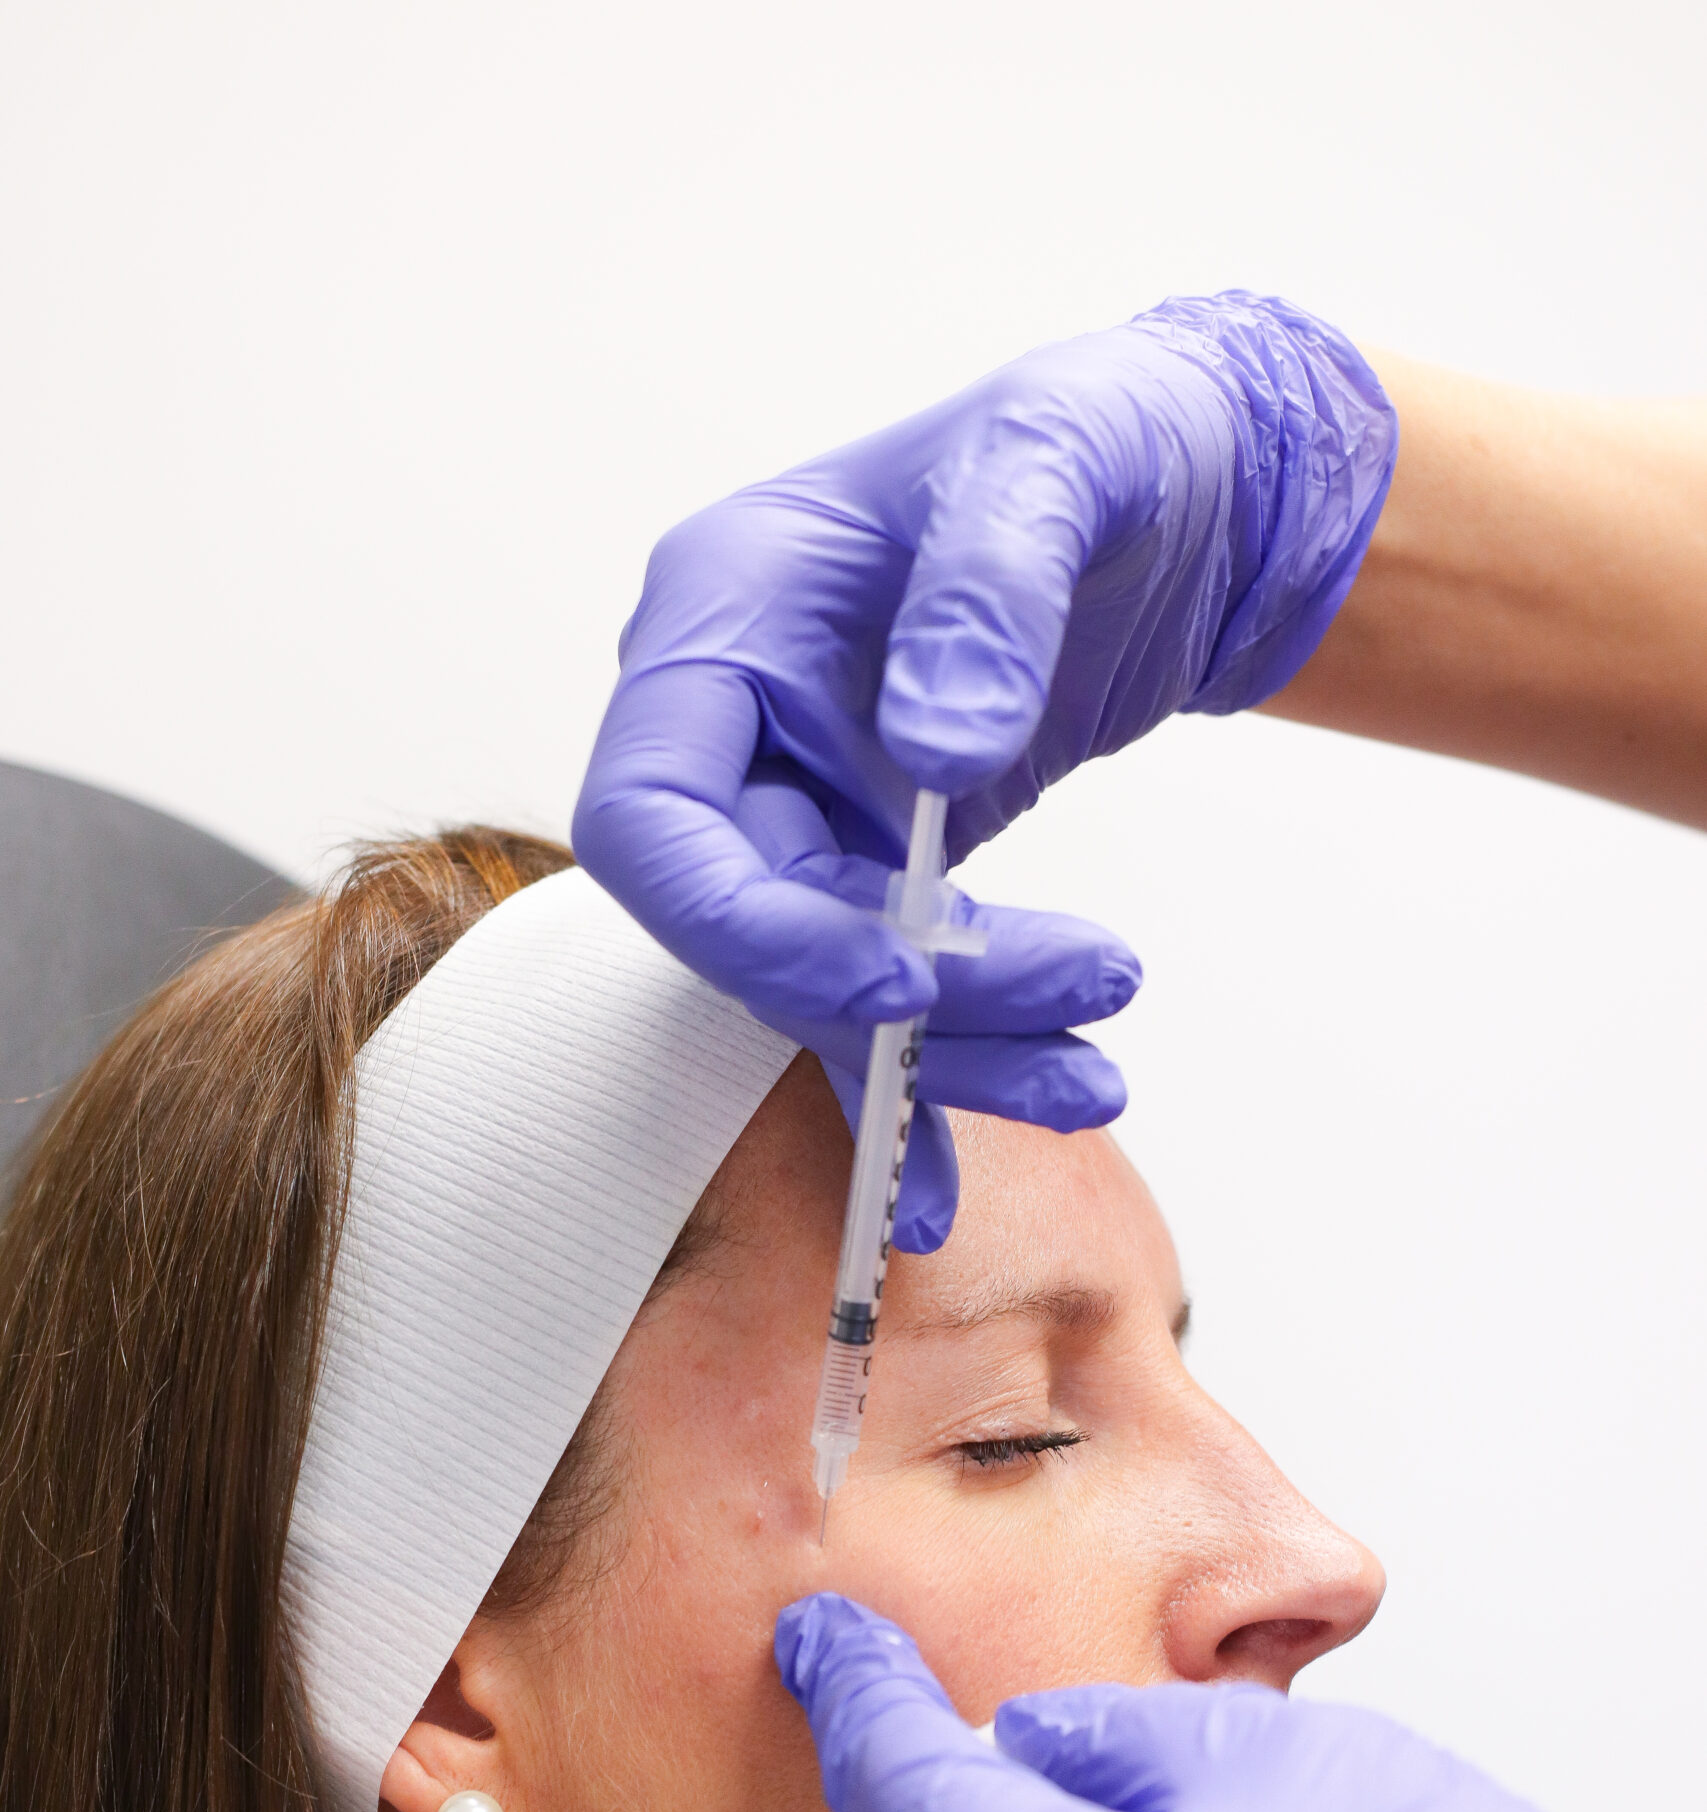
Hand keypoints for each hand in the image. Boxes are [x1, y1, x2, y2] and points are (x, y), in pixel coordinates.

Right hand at [574, 293, 1395, 1244]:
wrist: (1188, 488)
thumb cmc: (1104, 438)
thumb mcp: (1062, 462)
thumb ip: (991, 586)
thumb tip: (938, 746)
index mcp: (725, 613)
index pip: (648, 819)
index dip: (751, 927)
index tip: (901, 985)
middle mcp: (738, 725)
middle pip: (753, 923)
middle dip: (900, 1003)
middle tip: (1077, 1006)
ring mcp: (803, 799)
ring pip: (824, 980)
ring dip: (946, 1059)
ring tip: (1089, 1081)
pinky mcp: (878, 859)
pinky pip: (876, 994)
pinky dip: (928, 1083)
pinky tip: (963, 1172)